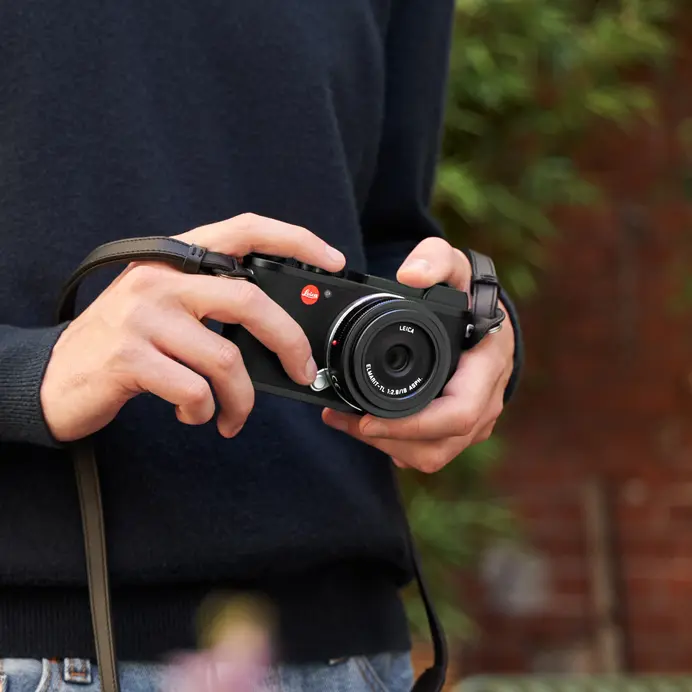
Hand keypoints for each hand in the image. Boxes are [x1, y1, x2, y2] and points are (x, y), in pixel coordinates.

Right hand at [41, 214, 345, 441]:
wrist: (56, 377)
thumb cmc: (126, 343)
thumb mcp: (165, 306)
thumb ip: (213, 302)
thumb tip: (283, 331)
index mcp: (174, 257)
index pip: (244, 230)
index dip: (295, 239)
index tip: (333, 260)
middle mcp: (159, 278)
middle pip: (250, 301)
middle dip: (289, 343)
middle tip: (302, 372)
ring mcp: (142, 316)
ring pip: (225, 359)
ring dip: (242, 400)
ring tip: (234, 415)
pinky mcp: (129, 358)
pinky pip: (194, 391)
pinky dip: (206, 412)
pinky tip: (196, 415)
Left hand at [322, 238, 513, 472]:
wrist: (485, 317)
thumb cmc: (471, 295)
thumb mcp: (455, 266)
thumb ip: (435, 259)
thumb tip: (410, 275)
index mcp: (487, 367)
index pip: (458, 414)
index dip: (413, 425)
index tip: (367, 420)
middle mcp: (487, 401)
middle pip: (439, 445)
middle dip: (387, 439)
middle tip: (344, 420)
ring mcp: (476, 421)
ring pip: (431, 454)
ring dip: (386, 445)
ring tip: (345, 421)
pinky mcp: (459, 429)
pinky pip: (427, 450)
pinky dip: (395, 443)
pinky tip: (366, 424)